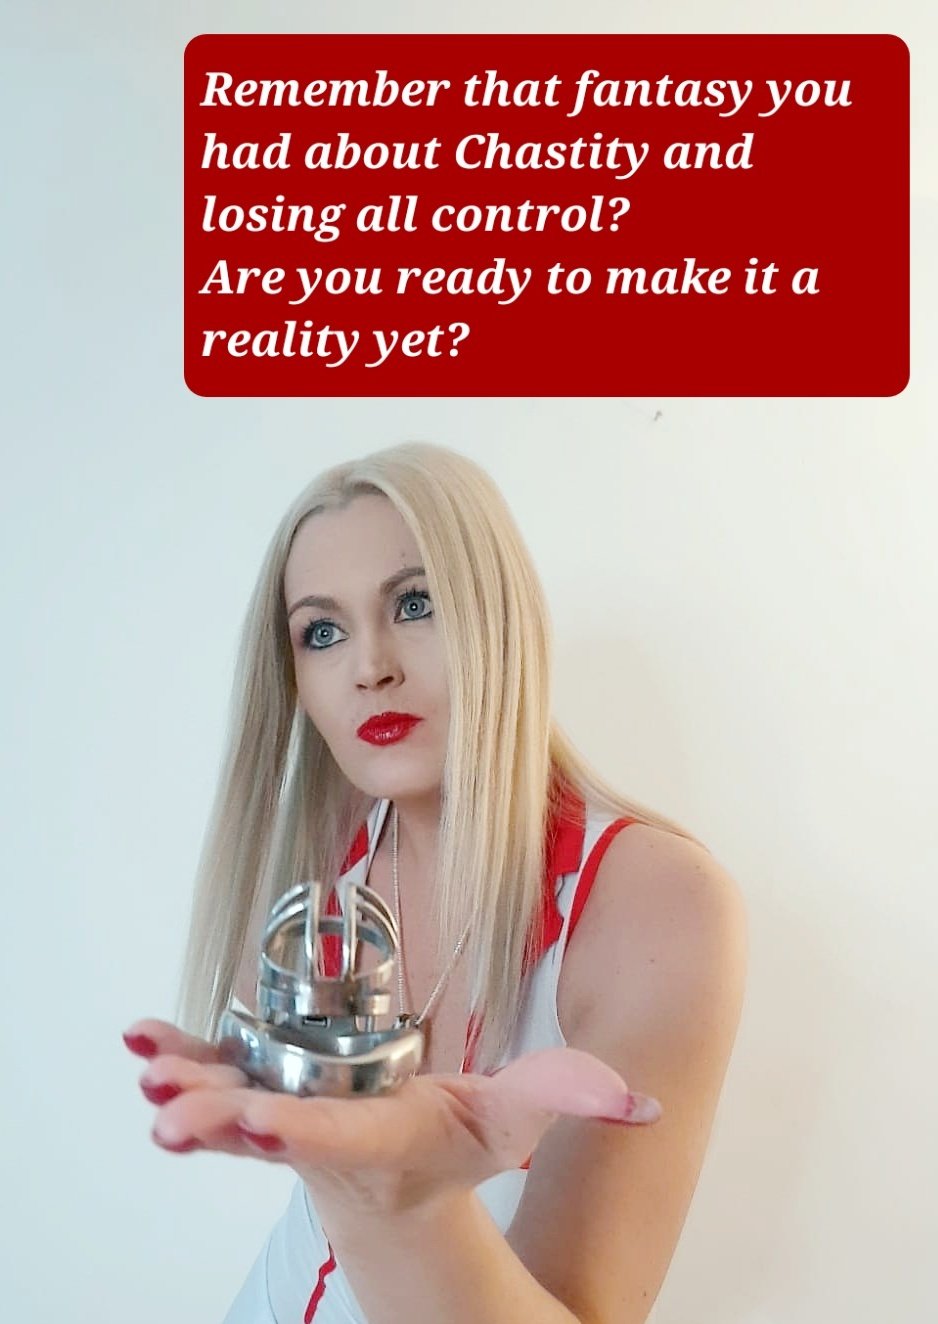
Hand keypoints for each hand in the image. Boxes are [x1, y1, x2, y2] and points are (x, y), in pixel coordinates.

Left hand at [124, 1018, 661, 1217]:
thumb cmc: (452, 1150)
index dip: (305, 1132)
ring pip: (228, 1105)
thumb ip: (568, 1098)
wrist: (395, 1185)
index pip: (344, 1138)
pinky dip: (179, 1060)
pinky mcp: (262, 1094)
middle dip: (218, 1118)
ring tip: (147, 1067)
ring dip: (186, 1087)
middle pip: (268, 1127)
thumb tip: (642, 1099)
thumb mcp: (513, 1121)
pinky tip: (143, 1041)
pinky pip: (217, 1076)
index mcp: (387, 1139)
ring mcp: (285, 1119)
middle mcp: (325, 1138)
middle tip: (170, 1113)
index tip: (265, 1125)